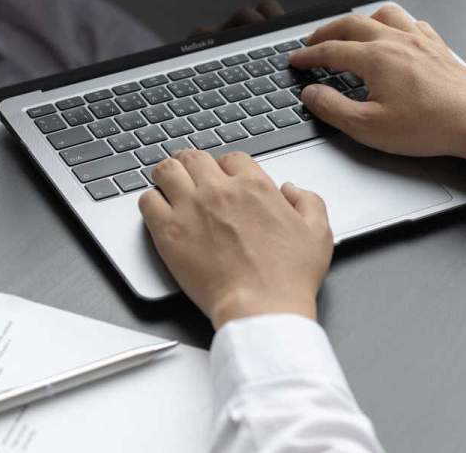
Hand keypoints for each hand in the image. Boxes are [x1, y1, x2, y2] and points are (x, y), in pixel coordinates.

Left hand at [139, 149, 333, 328]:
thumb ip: (308, 201)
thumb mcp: (319, 232)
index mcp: (254, 186)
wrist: (261, 307)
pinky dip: (151, 200)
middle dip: (192, 164)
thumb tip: (291, 189)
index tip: (223, 178)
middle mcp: (219, 190)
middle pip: (194, 158)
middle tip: (189, 174)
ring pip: (166, 171)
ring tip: (167, 184)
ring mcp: (190, 208)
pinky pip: (147, 200)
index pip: (231, 158)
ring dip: (167, 175)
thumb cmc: (288, 277)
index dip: (226, 167)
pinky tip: (157, 209)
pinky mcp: (168, 231)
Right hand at [289, 5, 465, 172]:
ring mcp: (419, 40)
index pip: (330, 50)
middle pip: (351, 24)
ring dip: (360, 19)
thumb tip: (311, 94)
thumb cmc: (428, 126)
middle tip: (312, 42)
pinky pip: (411, 22)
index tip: (295, 60)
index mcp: (375, 59)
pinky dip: (394, 23)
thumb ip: (332, 108)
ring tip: (349, 30)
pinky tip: (393, 34)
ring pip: (383, 14)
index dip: (308, 56)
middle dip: (326, 31)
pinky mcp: (437, 47)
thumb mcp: (367, 127)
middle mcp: (396, 41)